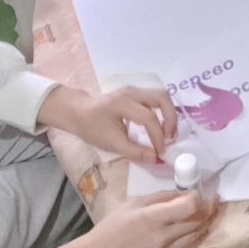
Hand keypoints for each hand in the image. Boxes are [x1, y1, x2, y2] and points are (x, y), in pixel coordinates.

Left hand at [37, 85, 176, 161]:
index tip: (159, 152)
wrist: (77, 112)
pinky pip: (155, 99)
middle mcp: (132, 92)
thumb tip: (154, 157)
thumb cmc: (91, 127)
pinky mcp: (135, 93)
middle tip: (170, 138)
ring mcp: (134, 90)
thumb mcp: (110, 143)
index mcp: (123, 103)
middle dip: (171, 119)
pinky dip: (163, 111)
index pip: (149, 118)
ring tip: (169, 133)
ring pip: (161, 96)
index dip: (158, 136)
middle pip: (162, 98)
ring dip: (169, 114)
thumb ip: (134, 151)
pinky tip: (161, 126)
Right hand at [44, 192, 218, 247]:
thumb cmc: (111, 228)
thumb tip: (181, 193)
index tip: (199, 194)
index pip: (188, 205)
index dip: (198, 198)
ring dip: (206, 225)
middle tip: (212, 202)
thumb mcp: (132, 204)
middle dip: (207, 209)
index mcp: (152, 217)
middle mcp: (161, 236)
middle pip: (194, 220)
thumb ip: (158, 197)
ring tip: (213, 216)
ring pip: (193, 237)